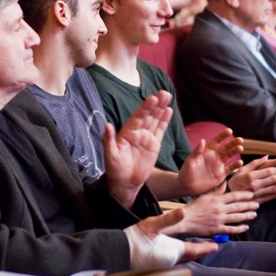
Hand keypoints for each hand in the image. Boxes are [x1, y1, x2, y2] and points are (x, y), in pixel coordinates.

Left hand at [103, 90, 173, 207]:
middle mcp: (137, 132)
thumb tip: (106, 125)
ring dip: (161, 108)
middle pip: (148, 115)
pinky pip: (160, 130)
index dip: (145, 108)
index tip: (152, 98)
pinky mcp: (154, 144)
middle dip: (155, 104)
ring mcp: (146, 137)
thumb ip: (108, 139)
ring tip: (167, 96)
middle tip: (163, 92)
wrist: (125, 182)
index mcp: (127, 132)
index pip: (138, 117)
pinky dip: (164, 120)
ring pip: (155, 119)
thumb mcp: (110, 155)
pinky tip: (169, 110)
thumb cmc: (114, 169)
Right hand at [134, 208, 217, 262]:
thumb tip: (183, 211)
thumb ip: (169, 219)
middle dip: (200, 251)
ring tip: (195, 249)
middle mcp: (172, 260)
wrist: (122, 252)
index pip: (195, 249)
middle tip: (209, 247)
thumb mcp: (153, 224)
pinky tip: (175, 253)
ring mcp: (164, 264)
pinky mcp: (157, 266)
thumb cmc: (137, 238)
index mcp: (175, 250)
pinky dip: (180, 257)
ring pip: (182, 259)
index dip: (206, 247)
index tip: (216, 246)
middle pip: (190, 256)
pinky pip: (174, 261)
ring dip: (190, 254)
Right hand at [172, 187, 258, 236]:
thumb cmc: (193, 206)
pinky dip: (240, 228)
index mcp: (217, 199)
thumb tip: (225, 183)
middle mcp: (220, 209)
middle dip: (249, 205)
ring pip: (237, 218)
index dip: (245, 195)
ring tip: (254, 214)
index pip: (234, 196)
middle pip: (238, 207)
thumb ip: (216, 190)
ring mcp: (219, 220)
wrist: (184, 219)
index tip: (251, 195)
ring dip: (247, 216)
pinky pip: (231, 229)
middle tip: (257, 204)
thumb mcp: (204, 195)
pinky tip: (246, 227)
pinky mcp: (217, 229)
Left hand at [177, 128, 242, 195]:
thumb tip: (203, 140)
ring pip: (229, 156)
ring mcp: (218, 165)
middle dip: (233, 143)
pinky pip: (230, 168)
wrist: (187, 186)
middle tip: (240, 139)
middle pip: (225, 148)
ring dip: (235, 152)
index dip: (223, 136)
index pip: (216, 141)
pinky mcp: (221, 174)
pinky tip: (240, 162)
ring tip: (240, 148)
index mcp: (206, 151)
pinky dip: (235, 165)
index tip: (229, 130)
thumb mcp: (190, 161)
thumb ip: (196, 151)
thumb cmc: (186, 172)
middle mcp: (214, 157)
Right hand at [228, 157, 275, 202]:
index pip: (269, 169)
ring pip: (274, 187)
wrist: (226, 196)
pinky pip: (271, 196)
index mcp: (250, 175)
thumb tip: (267, 156)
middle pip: (274, 178)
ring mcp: (257, 193)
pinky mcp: (258, 201)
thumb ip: (255, 163)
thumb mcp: (242, 169)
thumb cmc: (234, 181)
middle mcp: (254, 184)